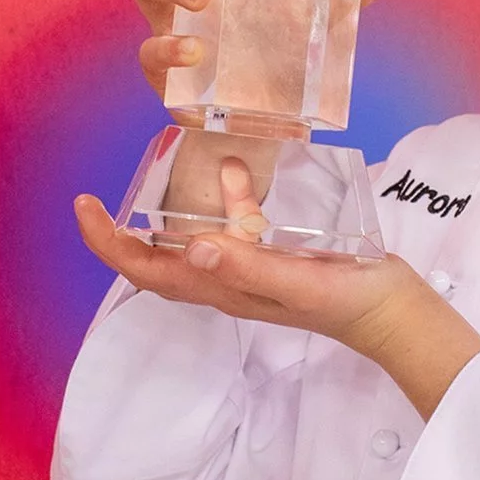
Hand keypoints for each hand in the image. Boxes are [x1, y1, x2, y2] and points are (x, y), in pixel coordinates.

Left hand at [74, 158, 479, 419]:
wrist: (393, 313)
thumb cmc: (348, 300)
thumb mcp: (296, 280)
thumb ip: (248, 263)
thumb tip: (191, 246)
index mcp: (223, 287)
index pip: (150, 270)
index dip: (111, 244)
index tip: (86, 209)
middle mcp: (227, 279)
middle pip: (159, 259)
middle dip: (123, 233)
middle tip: (96, 199)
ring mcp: (251, 267)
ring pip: (194, 239)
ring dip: (170, 211)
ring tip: (160, 171)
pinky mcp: (275, 254)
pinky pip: (238, 224)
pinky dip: (229, 197)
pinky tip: (236, 167)